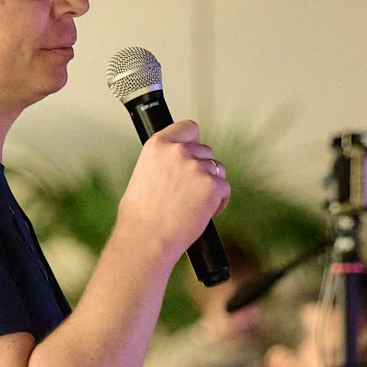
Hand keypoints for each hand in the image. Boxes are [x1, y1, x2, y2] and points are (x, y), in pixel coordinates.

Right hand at [115, 119, 232, 262]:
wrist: (147, 239)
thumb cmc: (140, 216)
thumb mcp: (143, 174)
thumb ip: (163, 161)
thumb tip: (179, 161)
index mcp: (158, 145)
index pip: (189, 128)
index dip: (193, 141)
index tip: (194, 151)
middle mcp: (178, 151)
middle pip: (205, 150)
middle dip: (202, 168)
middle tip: (191, 190)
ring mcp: (197, 168)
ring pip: (217, 169)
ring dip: (211, 184)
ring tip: (196, 204)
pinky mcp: (212, 186)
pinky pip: (225, 188)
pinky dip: (219, 201)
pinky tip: (206, 212)